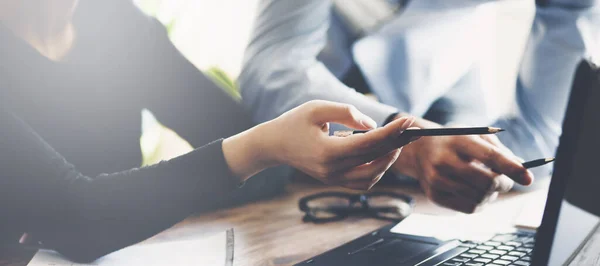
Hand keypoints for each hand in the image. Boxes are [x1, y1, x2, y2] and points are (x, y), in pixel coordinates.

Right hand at [223, 100, 417, 189]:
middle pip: (375, 160)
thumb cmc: (294, 122)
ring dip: (388, 159)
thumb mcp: (317, 108)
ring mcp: (333, 179)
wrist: (274, 145)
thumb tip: (372, 125)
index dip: (392, 132)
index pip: (369, 144)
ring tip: (396, 140)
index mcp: (328, 151)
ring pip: (373, 176)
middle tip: (409, 128)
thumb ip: (346, 113)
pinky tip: (380, 153)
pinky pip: (364, 182)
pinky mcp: (334, 181)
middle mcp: (332, 170)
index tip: (408, 120)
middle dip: (396, 143)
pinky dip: (377, 170)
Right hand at [392, 115, 532, 212]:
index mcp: (458, 140)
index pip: (490, 156)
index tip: (528, 178)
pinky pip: (469, 208)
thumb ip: (499, 150)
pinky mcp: (434, 195)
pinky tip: (476, 193)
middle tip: (505, 181)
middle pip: (487, 182)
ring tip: (486, 185)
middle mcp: (444, 160)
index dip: (512, 168)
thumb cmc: (454, 141)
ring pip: (480, 197)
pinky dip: (480, 204)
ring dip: (491, 194)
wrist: (419, 149)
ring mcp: (437, 179)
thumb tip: (521, 169)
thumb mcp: (474, 135)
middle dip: (503, 184)